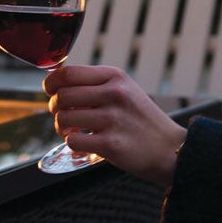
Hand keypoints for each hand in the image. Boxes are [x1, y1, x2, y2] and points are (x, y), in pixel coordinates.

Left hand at [44, 66, 185, 186]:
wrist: (171, 149)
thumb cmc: (142, 121)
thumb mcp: (125, 90)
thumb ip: (95, 84)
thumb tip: (56, 82)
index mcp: (115, 77)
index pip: (67, 73)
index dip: (51, 83)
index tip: (50, 91)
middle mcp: (114, 94)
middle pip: (62, 96)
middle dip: (55, 107)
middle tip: (63, 115)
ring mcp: (113, 119)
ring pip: (63, 118)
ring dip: (62, 128)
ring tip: (73, 131)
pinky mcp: (111, 144)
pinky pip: (73, 141)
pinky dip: (73, 144)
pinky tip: (84, 144)